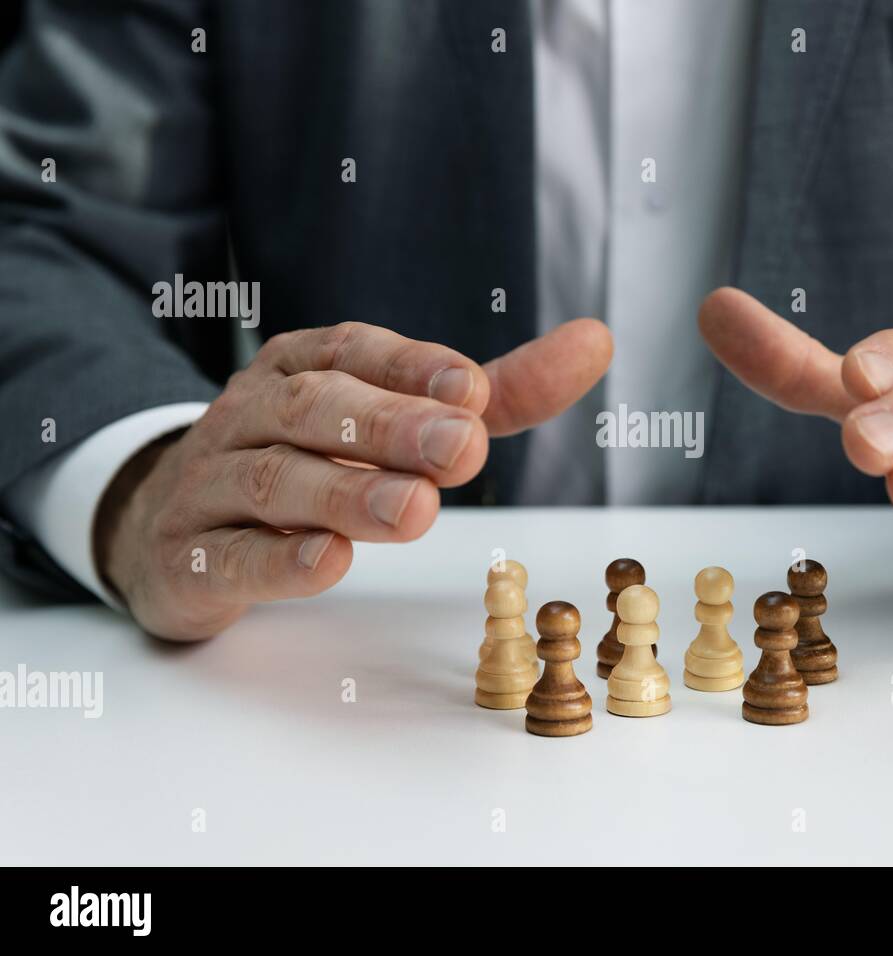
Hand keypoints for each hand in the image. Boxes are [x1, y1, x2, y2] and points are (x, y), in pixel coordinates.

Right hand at [95, 320, 612, 639]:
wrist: (165, 524)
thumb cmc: (308, 459)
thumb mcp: (398, 417)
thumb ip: (497, 394)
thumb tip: (596, 340)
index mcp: (301, 367)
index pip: (352, 352)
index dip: (411, 368)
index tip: (474, 390)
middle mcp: (251, 413)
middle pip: (316, 410)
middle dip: (391, 428)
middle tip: (464, 450)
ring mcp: (211, 485)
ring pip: (276, 480)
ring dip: (347, 494)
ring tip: (417, 511)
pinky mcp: (190, 558)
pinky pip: (230, 556)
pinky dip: (279, 560)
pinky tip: (330, 562)